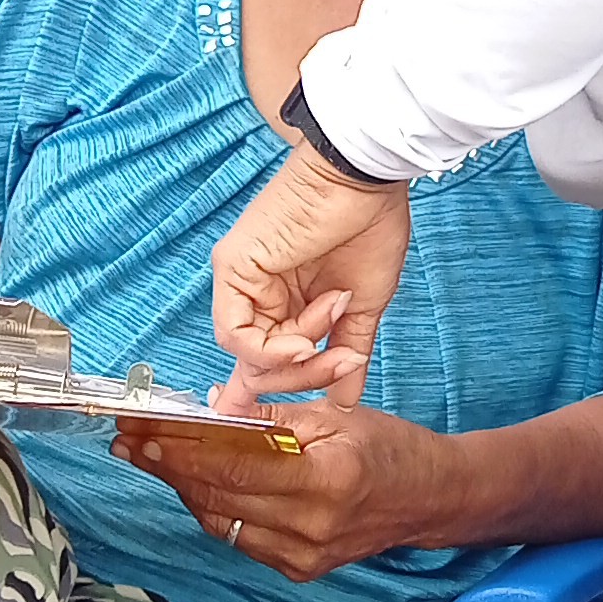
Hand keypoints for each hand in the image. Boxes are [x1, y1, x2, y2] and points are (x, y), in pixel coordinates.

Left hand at [114, 397, 452, 580]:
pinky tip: (193, 482)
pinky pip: (240, 536)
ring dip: (182, 487)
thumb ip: (270, 420)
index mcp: (325, 479)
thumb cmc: (387, 447)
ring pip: (220, 521)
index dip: (180, 448)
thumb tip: (208, 412)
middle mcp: (310, 526)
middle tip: (129, 439)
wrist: (428, 500)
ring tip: (148, 457)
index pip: (233, 466)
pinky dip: (213, 507)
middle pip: (218, 496)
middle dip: (167, 465)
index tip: (141, 428)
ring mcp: (303, 556)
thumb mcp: (334, 417)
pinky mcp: (298, 570)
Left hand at [211, 151, 412, 404]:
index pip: (267, 356)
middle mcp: (259, 292)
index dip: (271, 389)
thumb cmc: (370, 225)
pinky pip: (236, 332)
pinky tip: (301, 340)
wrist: (365, 179)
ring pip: (250, 355)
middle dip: (306, 376)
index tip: (269, 423)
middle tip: (342, 366)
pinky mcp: (232, 268)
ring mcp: (243, 281)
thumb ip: (347, 352)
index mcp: (288, 298)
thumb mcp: (363, 306)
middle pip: (262, 364)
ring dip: (295, 358)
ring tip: (329, 331)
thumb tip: (347, 397)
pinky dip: (269, 348)